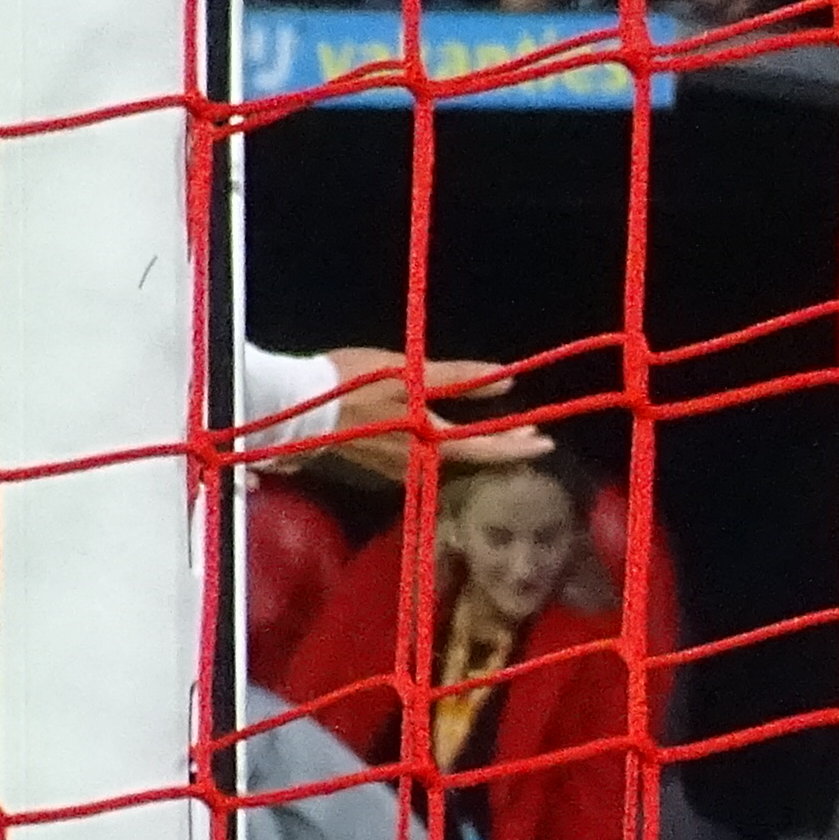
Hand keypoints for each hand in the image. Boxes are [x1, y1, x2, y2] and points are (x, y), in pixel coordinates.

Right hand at [264, 348, 552, 484]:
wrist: (292, 406)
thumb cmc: (352, 385)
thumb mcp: (408, 373)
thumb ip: (459, 377)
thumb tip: (507, 378)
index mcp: (429, 443)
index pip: (485, 450)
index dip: (516, 446)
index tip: (545, 442)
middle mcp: (417, 463)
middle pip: (470, 459)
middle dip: (502, 449)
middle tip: (532, 438)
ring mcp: (396, 466)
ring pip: (448, 461)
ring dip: (476, 450)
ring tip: (500, 437)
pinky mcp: (378, 460)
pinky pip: (425, 459)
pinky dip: (447, 449)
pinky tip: (451, 438)